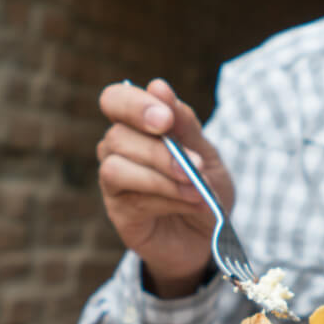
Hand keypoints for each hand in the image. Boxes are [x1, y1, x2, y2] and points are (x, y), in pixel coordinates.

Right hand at [95, 78, 233, 295]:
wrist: (209, 236)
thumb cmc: (204, 187)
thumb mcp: (205, 151)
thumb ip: (184, 124)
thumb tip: (158, 86)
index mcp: (137, 125)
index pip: (115, 100)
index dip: (134, 104)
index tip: (165, 119)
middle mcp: (117, 149)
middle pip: (118, 135)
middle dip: (159, 150)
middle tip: (194, 164)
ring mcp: (114, 182)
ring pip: (116, 167)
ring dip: (161, 176)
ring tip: (196, 188)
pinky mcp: (119, 212)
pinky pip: (132, 198)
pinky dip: (167, 197)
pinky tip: (192, 202)